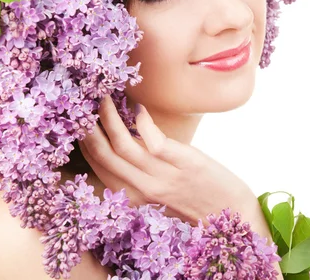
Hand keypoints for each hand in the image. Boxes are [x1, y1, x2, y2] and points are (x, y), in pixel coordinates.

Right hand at [78, 95, 259, 226]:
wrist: (231, 213)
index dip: (84, 141)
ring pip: (123, 147)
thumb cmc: (195, 199)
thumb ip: (139, 174)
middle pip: (103, 156)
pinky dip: (142, 122)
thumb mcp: (158, 193)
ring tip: (103, 97)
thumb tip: (125, 140)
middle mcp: (143, 189)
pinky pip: (154, 142)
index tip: (78, 118)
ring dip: (109, 119)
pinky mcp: (185, 165)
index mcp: (133, 197)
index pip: (98, 166)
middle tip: (81, 101)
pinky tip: (138, 106)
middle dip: (86, 127)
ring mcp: (163, 177)